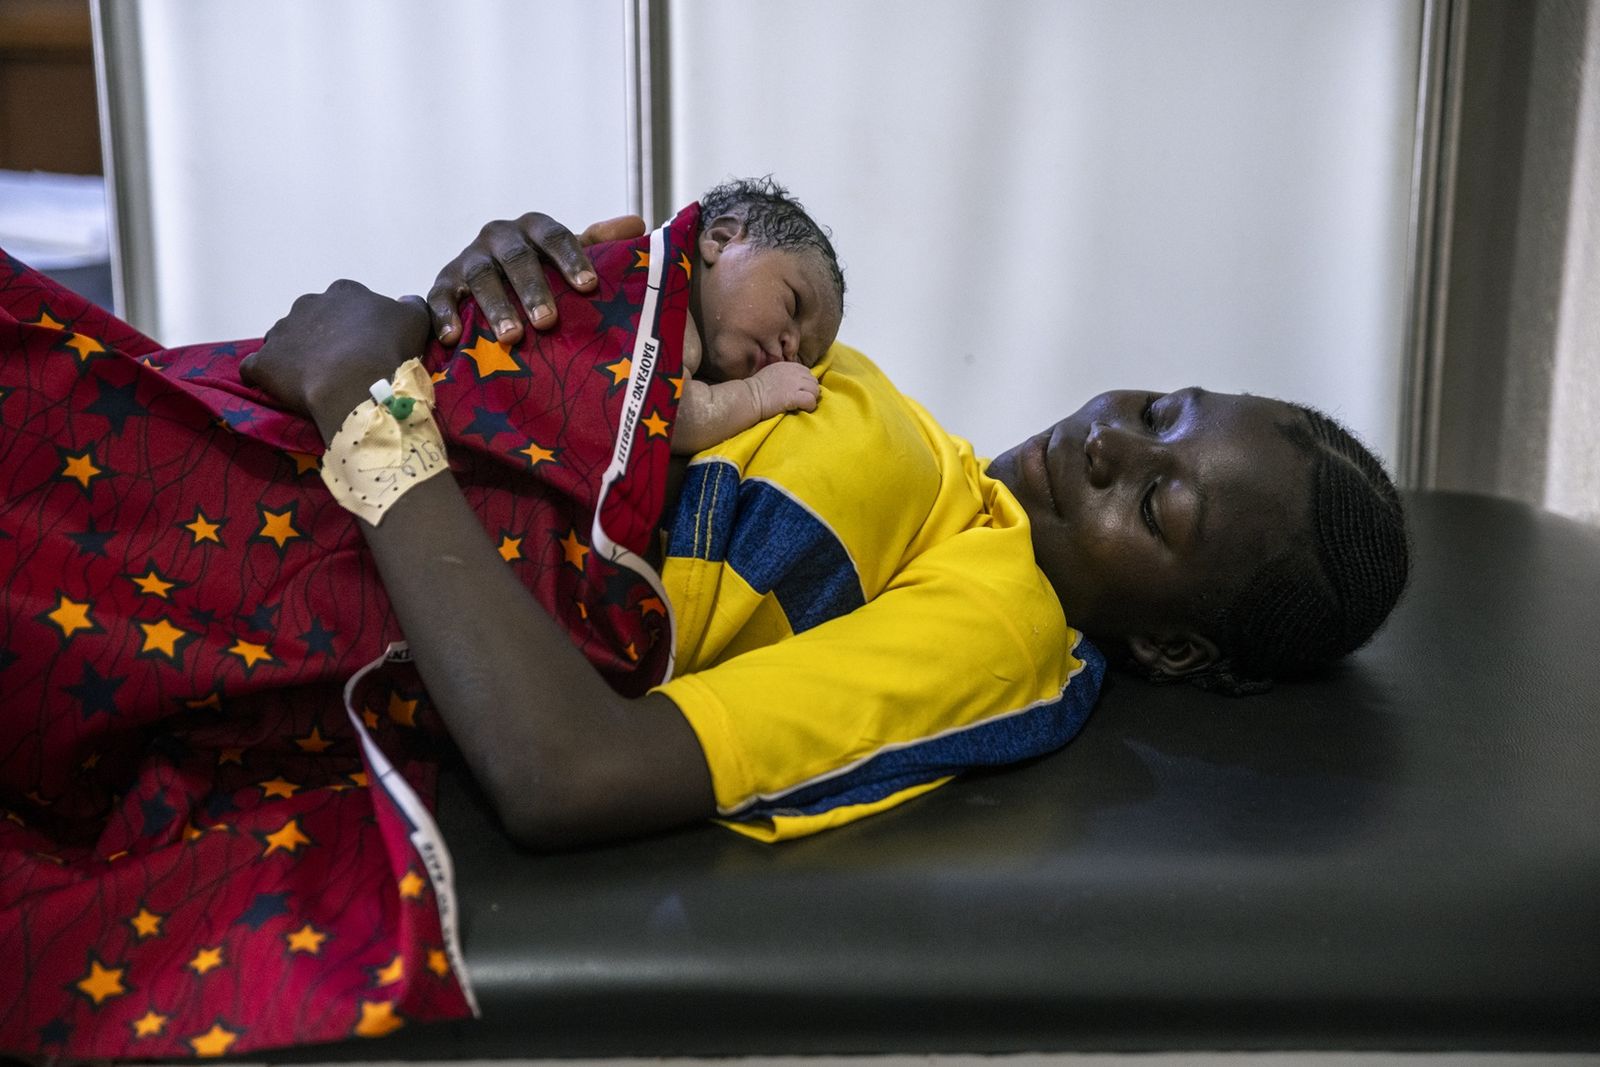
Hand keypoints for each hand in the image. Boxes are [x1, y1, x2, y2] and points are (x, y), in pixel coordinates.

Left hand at [240, 280, 429, 439]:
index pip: (345, 304)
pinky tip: (280, 390)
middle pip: (311, 320)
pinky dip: (265, 377)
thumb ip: (411, 304)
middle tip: (340, 365)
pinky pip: (257, 369)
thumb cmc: (389, 349)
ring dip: (294, 357)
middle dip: (321, 338)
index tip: (364, 346)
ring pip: (284, 342)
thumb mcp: (416, 319)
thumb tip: (404, 300)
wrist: (357, 383)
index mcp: (343, 293)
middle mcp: (307, 304)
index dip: (355, 325)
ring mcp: (281, 333)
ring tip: (313, 381)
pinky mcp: (264, 363)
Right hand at [427, 212, 646, 344]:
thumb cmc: (540, 276)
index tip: (589, 286)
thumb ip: (600, 244)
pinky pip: (440, 297)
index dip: (571, 258)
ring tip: (512, 337)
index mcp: (532, 229)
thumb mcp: (566, 261)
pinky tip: (453, 338)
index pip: (553, 235)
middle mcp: (498, 237)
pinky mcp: (442, 285)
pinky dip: (445, 316)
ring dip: (496, 306)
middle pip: (515, 257)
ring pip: (480, 277)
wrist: (486, 289)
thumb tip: (638, 224)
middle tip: (548, 321)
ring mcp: (467, 260)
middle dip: (532, 288)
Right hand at [746, 362, 819, 419]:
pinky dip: (809, 406)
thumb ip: (784, 374)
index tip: (799, 392)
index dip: (805, 384)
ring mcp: (795, 383)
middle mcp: (794, 372)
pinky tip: (802, 409)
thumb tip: (795, 383)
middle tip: (801, 400)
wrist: (748, 398)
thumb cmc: (756, 389)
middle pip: (813, 381)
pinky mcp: (794, 396)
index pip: (807, 373)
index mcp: (788, 365)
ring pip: (815, 390)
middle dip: (809, 391)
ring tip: (801, 405)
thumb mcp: (771, 373)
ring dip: (811, 398)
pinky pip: (811, 400)